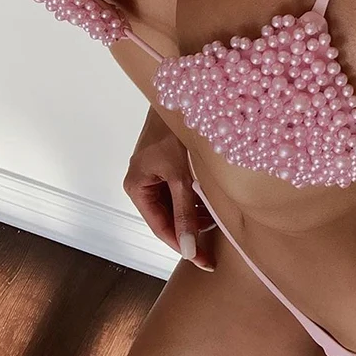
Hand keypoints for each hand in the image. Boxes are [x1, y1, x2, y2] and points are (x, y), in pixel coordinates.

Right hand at [123, 108, 216, 270]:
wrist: (183, 93)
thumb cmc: (176, 130)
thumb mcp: (182, 175)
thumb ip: (186, 212)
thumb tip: (188, 248)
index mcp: (136, 186)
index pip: (160, 227)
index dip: (183, 246)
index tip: (204, 262)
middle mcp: (142, 181)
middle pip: (168, 217)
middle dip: (191, 229)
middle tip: (216, 245)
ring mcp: (154, 172)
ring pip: (176, 204)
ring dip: (196, 213)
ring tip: (218, 219)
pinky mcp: (168, 163)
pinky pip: (180, 189)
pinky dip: (196, 197)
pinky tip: (213, 200)